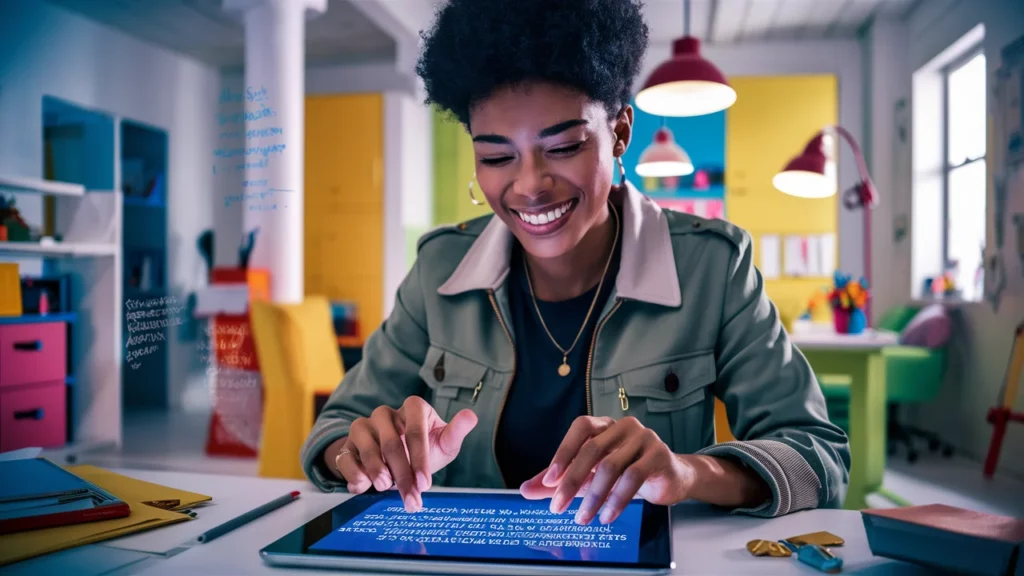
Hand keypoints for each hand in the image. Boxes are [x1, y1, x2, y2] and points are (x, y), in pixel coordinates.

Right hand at [327, 396, 477, 511]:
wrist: (393, 458)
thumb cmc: (423, 449)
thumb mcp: (443, 442)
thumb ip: (456, 431)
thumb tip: (471, 416)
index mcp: (413, 407)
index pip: (416, 430)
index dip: (420, 459)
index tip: (425, 484)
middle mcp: (385, 413)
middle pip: (392, 444)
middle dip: (402, 475)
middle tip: (411, 499)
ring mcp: (364, 426)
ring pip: (368, 450)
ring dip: (378, 473)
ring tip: (387, 488)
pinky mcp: (347, 443)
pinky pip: (346, 458)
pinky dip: (354, 474)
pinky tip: (363, 487)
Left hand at [520, 416, 695, 524]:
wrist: (670, 478)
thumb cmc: (626, 472)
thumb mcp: (590, 476)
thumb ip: (559, 481)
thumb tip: (525, 490)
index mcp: (605, 425)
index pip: (581, 428)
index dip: (563, 452)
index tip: (549, 481)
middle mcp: (624, 426)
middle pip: (592, 450)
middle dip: (571, 481)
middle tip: (557, 507)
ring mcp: (644, 438)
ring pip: (612, 466)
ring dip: (594, 496)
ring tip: (583, 518)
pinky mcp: (659, 455)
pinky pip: (633, 478)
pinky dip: (617, 500)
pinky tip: (607, 516)